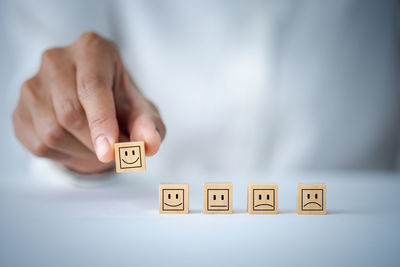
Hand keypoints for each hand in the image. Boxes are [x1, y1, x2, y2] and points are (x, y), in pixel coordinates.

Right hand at [12, 32, 165, 173]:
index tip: (110, 151)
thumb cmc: (120, 102)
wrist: (93, 105)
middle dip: (97, 141)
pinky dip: (65, 154)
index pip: (92, 86)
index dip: (101, 121)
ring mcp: (32, 84)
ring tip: (99, 142)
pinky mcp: (19, 110)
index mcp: (91, 49)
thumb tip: (149, 144)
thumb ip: (149, 126)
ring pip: (53, 132)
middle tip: (118, 150)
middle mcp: (56, 60)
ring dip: (83, 150)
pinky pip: (39, 144)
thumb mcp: (141, 111)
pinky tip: (78, 143)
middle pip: (70, 113)